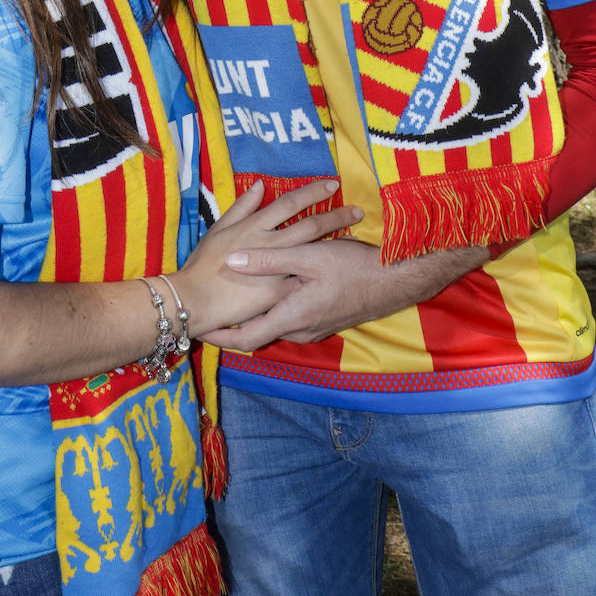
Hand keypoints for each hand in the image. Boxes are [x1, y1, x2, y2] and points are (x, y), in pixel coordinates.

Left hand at [175, 179, 363, 340]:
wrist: (395, 280)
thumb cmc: (354, 267)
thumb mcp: (308, 256)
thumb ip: (269, 259)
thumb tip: (231, 261)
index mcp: (291, 317)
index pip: (245, 340)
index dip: (219, 337)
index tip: (199, 329)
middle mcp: (300, 329)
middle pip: (258, 332)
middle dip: (235, 323)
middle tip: (213, 309)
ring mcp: (314, 327)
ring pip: (276, 322)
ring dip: (257, 312)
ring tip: (236, 295)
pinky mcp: (324, 319)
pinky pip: (291, 317)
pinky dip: (276, 306)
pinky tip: (273, 286)